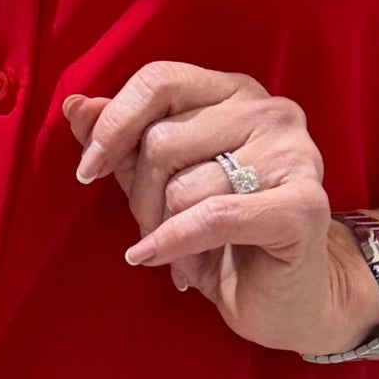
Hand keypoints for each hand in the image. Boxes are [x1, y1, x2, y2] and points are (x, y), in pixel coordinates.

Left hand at [62, 63, 378, 359]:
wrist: (287, 298)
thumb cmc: (222, 238)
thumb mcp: (160, 183)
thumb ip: (122, 140)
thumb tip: (75, 106)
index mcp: (234, 92)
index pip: (158, 80)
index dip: (113, 126)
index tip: (87, 172)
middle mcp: (269, 111)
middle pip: (163, 139)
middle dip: (142, 198)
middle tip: (154, 230)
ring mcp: (293, 153)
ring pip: (184, 186)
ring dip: (167, 234)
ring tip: (184, 255)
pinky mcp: (303, 204)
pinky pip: (214, 216)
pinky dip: (179, 243)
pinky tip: (173, 268)